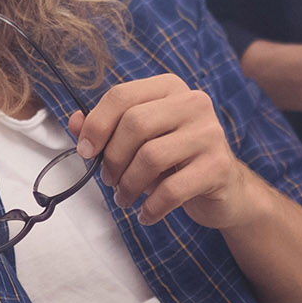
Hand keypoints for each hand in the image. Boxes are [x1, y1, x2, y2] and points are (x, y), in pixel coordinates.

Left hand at [71, 74, 265, 228]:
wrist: (226, 189)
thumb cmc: (176, 161)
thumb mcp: (140, 141)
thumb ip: (107, 129)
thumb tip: (75, 122)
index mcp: (170, 88)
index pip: (122, 96)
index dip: (96, 125)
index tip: (86, 152)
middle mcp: (193, 103)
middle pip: (135, 124)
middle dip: (113, 158)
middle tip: (109, 180)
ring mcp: (209, 133)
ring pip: (151, 157)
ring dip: (129, 185)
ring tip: (125, 198)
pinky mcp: (218, 166)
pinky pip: (171, 190)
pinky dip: (151, 207)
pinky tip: (146, 214)